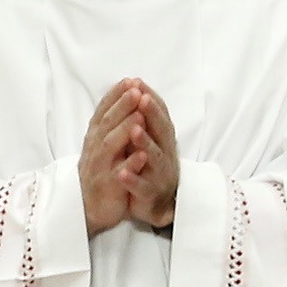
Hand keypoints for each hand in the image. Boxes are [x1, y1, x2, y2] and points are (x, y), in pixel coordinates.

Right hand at [78, 84, 141, 233]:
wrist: (89, 206)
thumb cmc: (100, 171)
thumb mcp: (102, 143)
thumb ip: (110, 123)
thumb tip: (124, 96)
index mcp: (96, 136)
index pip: (104, 111)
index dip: (116, 96)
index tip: (129, 80)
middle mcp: (96, 147)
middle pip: (108, 123)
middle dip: (122, 106)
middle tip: (136, 90)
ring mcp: (101, 166)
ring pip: (111, 145)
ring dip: (125, 130)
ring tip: (139, 117)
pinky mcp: (108, 186)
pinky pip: (120, 174)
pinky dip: (130, 165)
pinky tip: (142, 156)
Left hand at [119, 81, 179, 229]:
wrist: (157, 203)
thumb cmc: (151, 165)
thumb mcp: (151, 138)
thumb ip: (145, 117)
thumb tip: (137, 87)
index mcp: (162, 138)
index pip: (159, 114)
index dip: (151, 99)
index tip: (138, 83)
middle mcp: (164, 153)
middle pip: (160, 131)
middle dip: (151, 114)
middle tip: (142, 98)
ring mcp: (159, 173)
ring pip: (154, 157)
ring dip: (144, 142)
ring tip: (134, 130)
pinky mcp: (149, 193)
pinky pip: (141, 186)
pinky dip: (132, 179)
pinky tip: (121, 173)